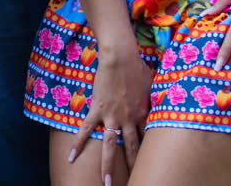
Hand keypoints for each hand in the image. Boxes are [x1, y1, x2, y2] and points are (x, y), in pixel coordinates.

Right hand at [65, 50, 151, 178]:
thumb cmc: (138, 69)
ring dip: (108, 165)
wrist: (120, 58)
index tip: (152, 166)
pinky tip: (71, 156)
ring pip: (111, 146)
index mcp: (144, 115)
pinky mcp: (96, 110)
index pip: (148, 139)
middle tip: (137, 183)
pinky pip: (86, 130)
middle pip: (133, 149)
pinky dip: (78, 143)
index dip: (150, 153)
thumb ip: (153, 101)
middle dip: (134, 168)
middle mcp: (129, 120)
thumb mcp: (152, 87)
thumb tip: (160, 105)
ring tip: (105, 182)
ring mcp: (112, 116)